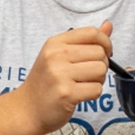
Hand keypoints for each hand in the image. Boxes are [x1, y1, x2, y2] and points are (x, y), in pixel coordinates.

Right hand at [16, 20, 114, 134]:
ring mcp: (60, 74)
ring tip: (83, 84)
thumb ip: (85, 40)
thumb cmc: (46, 82)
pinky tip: (80, 95)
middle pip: (100, 53)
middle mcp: (56, 56)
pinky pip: (97, 89)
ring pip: (101, 71)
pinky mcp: (67, 93)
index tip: (105, 53)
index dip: (106, 43)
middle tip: (87, 75)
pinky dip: (93, 94)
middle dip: (101, 65)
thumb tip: (108, 25)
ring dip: (98, 80)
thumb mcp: (60, 55)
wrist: (27, 109)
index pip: (92, 33)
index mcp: (55, 43)